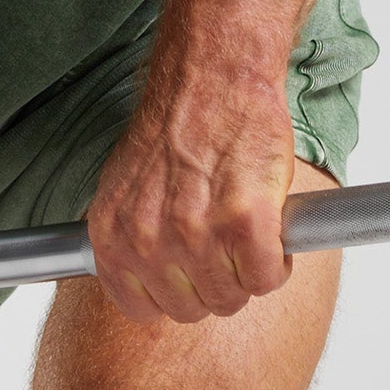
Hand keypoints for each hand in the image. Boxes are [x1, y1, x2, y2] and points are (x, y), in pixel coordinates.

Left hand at [86, 71, 296, 324]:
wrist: (210, 79)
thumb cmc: (173, 128)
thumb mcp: (125, 186)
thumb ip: (129, 236)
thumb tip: (143, 278)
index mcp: (112, 235)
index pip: (138, 308)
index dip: (169, 296)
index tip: (185, 278)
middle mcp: (147, 240)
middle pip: (191, 310)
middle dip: (212, 285)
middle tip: (223, 246)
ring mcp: (194, 234)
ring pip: (232, 298)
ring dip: (246, 272)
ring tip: (245, 231)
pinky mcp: (244, 224)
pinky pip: (267, 278)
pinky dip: (277, 262)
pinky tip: (268, 229)